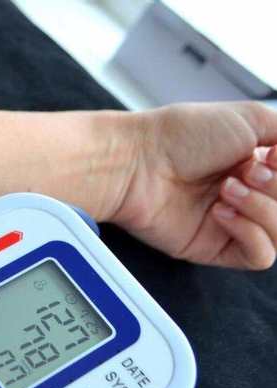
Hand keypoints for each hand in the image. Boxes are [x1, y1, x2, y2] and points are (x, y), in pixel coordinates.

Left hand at [112, 102, 276, 269]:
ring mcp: (234, 223)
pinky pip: (260, 255)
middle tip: (247, 171)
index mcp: (260, 164)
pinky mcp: (215, 248)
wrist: (137, 162)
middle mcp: (250, 193)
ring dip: (264, 208)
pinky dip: (251, 233)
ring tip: (227, 190)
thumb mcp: (253, 119)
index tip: (273, 155)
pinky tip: (222, 213)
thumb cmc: (180, 136)